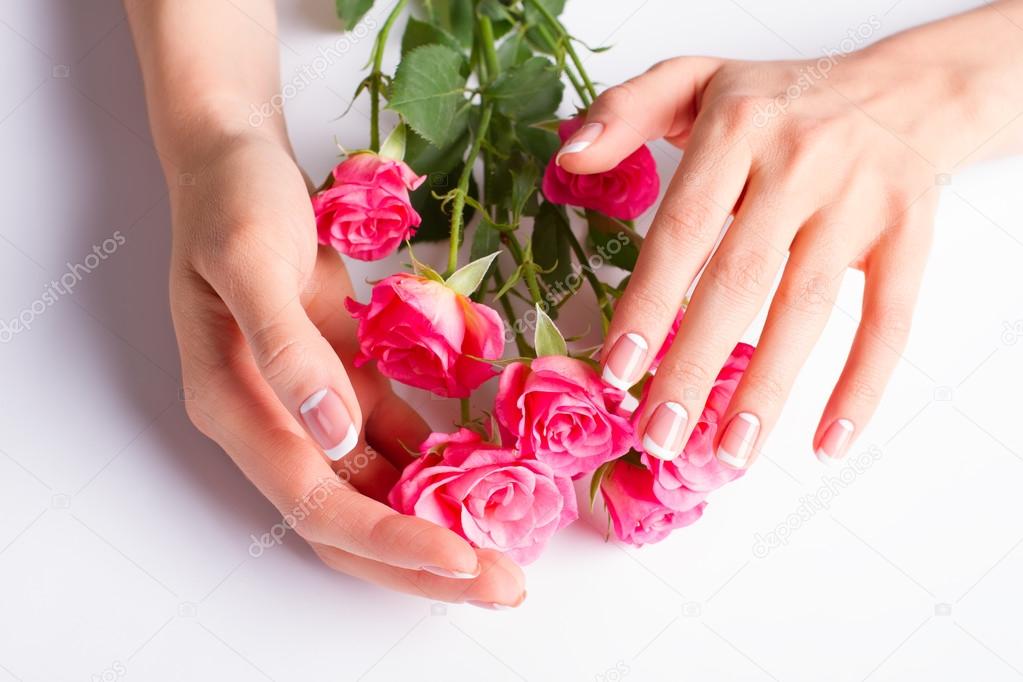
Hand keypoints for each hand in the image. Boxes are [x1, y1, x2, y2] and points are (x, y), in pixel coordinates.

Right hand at [170, 133, 523, 605]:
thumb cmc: (233, 198)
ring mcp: (306, 405)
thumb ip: (286, 351)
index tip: (465, 561)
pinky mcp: (338, 378)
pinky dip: (431, 467)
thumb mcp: (251, 261)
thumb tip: (334, 435)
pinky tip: (482, 481)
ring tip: (504, 550)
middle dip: (423, 561)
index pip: (317, 503)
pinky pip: (388, 442)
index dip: (391, 540)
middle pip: (346, 520)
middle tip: (506, 585)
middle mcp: (270, 423)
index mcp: (236, 407)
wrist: (232, 154)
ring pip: (371, 491)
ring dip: (434, 524)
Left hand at [559, 7, 1022, 467]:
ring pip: (807, 309)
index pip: (683, 230)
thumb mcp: (694, 81)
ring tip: (728, 456)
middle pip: (739, 282)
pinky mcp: (910, 234)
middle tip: (658, 437)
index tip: (619, 371)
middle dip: (695, 368)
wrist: (901, 89)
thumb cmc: (778, 101)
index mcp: (736, 129)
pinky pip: (890, 319)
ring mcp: (860, 202)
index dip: (649, 303)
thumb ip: (626, 112)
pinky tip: (827, 441)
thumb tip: (567, 160)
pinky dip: (862, 385)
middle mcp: (800, 164)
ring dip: (767, 391)